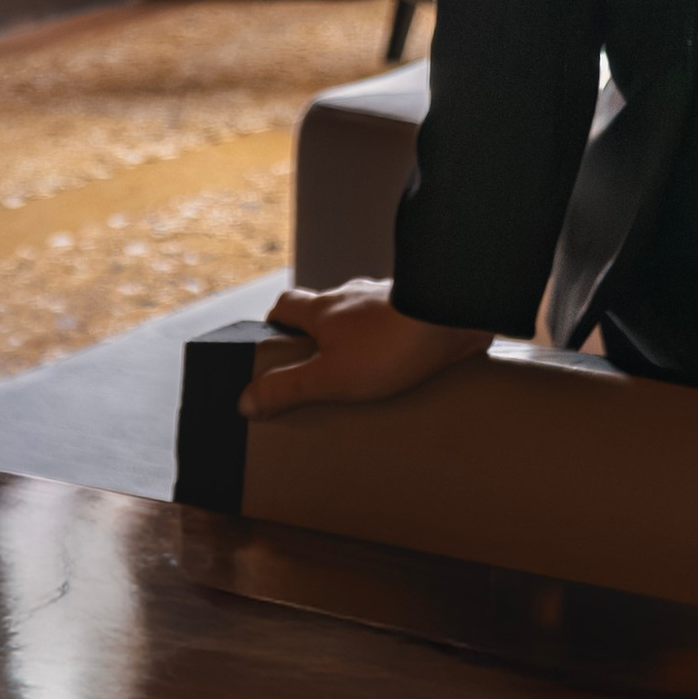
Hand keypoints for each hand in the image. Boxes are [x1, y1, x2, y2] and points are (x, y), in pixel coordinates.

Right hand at [234, 278, 490, 422]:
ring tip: (364, 377)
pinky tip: (404, 367)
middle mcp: (354, 298)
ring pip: (362, 319)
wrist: (452, 312)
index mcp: (325, 309)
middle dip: (318, 338)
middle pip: (324, 312)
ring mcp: (388, 300)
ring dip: (359, 341)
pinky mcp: (419, 310)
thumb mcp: (330, 376)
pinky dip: (394, 343)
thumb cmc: (391, 344)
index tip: (272, 344)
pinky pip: (398, 326)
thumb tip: (245, 400)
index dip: (275, 323)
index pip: (286, 305)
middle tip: (319, 372)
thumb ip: (287, 387)